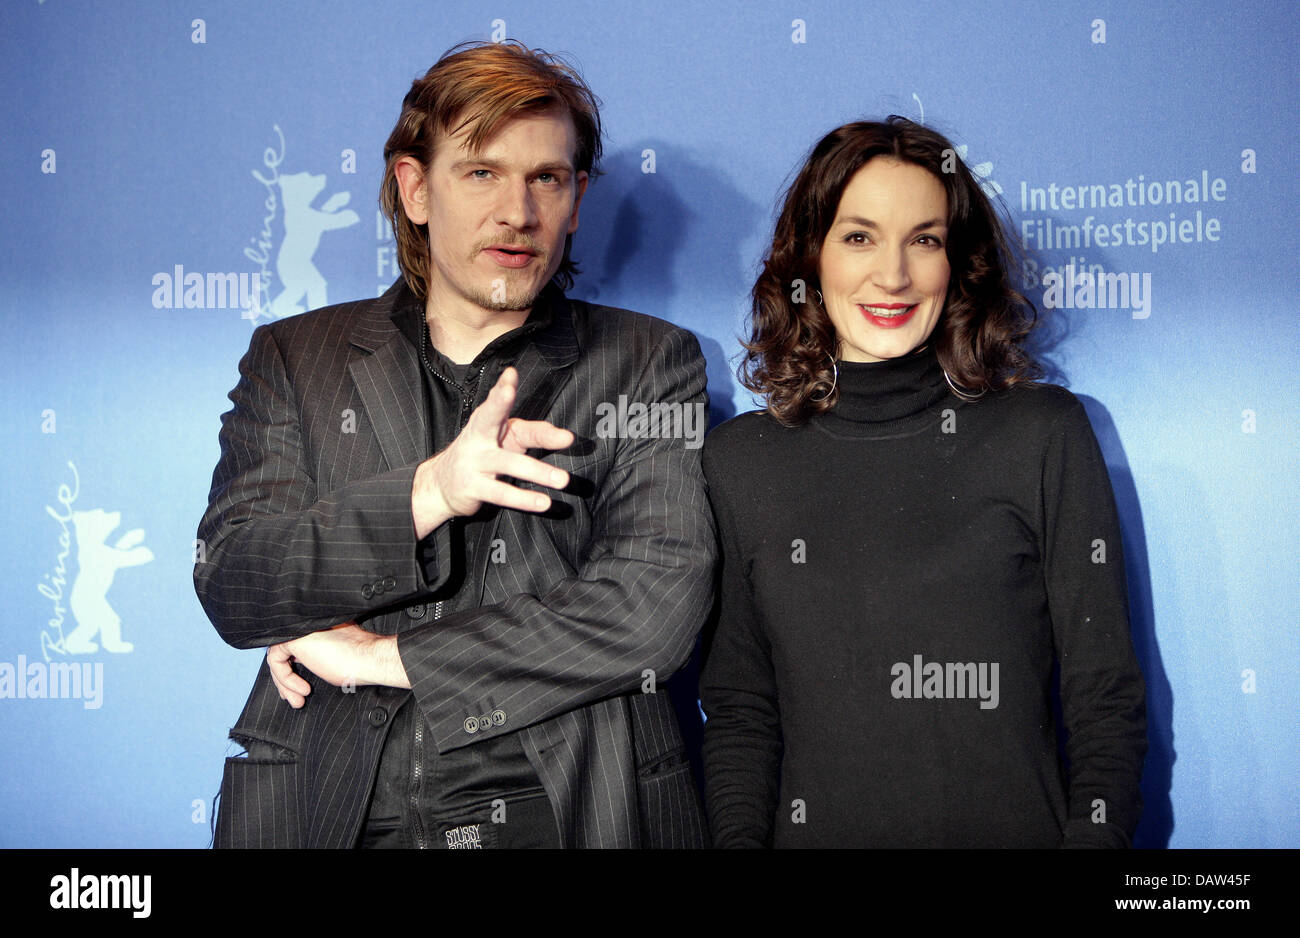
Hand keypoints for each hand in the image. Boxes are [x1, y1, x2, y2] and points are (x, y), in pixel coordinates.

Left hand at [267, 623, 409, 708]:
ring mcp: (299, 629)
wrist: (367, 658)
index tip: (299, 691)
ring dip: (285, 683)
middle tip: (297, 700)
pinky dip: (285, 677)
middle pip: (285, 653)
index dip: (291, 671)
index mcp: (317, 628)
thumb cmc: (358, 663)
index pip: (295, 648)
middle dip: (286, 681)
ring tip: (299, 700)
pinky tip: (301, 688)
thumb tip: (300, 666)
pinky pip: (276, 658)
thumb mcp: (329, 662)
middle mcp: (306, 626)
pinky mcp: (293, 636)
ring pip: (278, 656)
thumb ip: (314, 657)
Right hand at [411, 366, 574, 537]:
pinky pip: (502, 493)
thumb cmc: (481, 456)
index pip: (496, 403)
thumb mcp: (503, 439)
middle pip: (488, 416)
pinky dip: (524, 499)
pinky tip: (544, 502)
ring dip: (537, 472)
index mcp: (487, 422)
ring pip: (507, 463)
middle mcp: (478, 437)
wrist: (439, 485)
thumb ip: (534, 433)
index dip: (503, 389)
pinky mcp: (473, 487)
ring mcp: (474, 462)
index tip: (511, 375)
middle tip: (508, 391)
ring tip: (563, 479)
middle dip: (498, 402)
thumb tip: (564, 434)